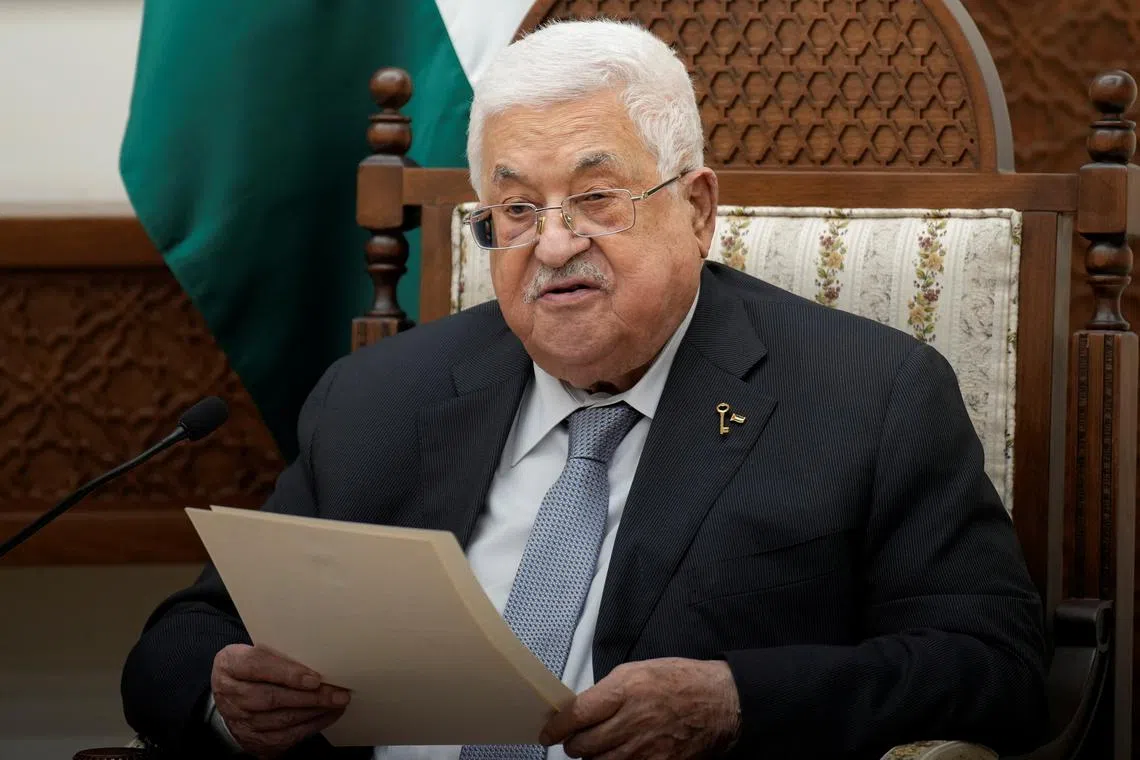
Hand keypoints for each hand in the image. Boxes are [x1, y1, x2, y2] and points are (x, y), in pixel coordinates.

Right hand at [211, 643, 350, 758]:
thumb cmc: (252, 668)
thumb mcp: (255, 650)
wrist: (230, 698)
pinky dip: (311, 726)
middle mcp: (230, 696)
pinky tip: (328, 715)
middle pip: (272, 698)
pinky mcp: (253, 741)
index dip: (287, 673)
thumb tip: (318, 656)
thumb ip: (278, 652)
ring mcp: (240, 722)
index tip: (315, 678)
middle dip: (310, 697)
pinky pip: (286, 737)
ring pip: (281, 720)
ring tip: (338, 703)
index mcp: (229, 665)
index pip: (256, 666)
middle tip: (338, 693)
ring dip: (314, 712)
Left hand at [539, 657, 740, 758]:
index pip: (577, 715)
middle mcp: (631, 721)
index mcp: (624, 690)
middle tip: (573, 740)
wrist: (719, 702)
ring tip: (596, 749)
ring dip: (592, 758)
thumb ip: (608, 691)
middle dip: (573, 744)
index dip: (557, 727)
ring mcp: (644, 748)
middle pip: (583, 745)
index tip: (549, 733)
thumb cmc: (681, 681)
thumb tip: (583, 709)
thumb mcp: (639, 670)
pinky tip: (617, 757)